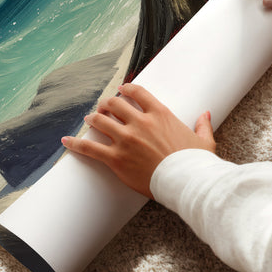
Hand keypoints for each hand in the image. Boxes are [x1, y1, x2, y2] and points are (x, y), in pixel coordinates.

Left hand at [61, 83, 214, 198]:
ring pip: (101, 121)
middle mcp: (140, 122)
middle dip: (107, 103)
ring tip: (89, 118)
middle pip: (115, 104)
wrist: (187, 182)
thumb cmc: (196, 163)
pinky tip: (66, 140)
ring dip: (93, 118)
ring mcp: (126, 139)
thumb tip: (206, 114)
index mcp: (160, 114)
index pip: (138, 93)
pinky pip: (90, 148)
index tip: (121, 89)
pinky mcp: (116, 158)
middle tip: (103, 107)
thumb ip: (202, 125)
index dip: (126, 88)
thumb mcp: (204, 141)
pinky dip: (76, 143)